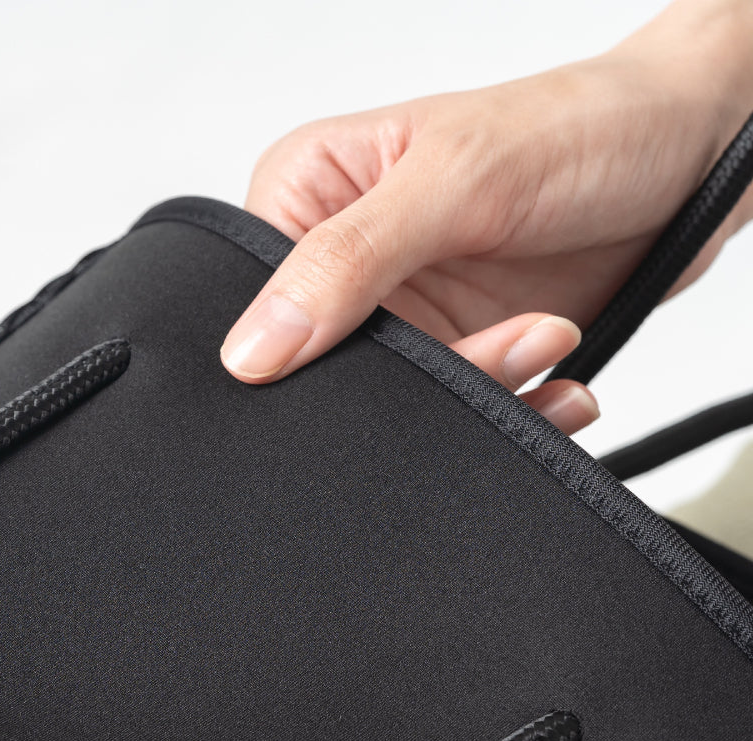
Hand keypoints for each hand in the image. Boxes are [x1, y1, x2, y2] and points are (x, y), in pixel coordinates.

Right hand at [220, 0, 752, 435]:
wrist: (691, 153)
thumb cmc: (577, 126)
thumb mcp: (454, 181)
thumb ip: (346, 260)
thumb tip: (253, 348)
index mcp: (312, 192)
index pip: (265, 299)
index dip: (310, 343)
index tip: (388, 342)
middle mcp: (349, 259)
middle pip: (336, 365)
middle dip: (421, 372)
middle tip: (495, 343)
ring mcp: (405, 310)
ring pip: (405, 400)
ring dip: (484, 386)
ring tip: (543, 337)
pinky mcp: (457, 347)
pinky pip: (461, 411)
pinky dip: (516, 405)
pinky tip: (553, 368)